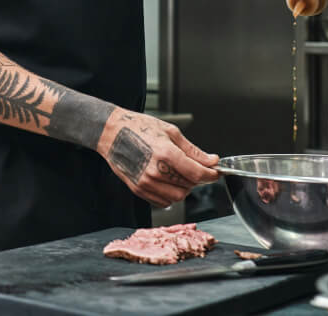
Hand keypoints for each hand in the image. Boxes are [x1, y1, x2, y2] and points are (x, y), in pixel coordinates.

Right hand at [97, 108, 218, 206]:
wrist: (112, 132)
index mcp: (165, 153)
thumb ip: (193, 150)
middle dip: (197, 178)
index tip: (215, 171)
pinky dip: (170, 193)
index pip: (197, 173)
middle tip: (193, 166)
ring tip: (177, 171)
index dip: (211, 174)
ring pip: (178, 196)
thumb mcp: (170, 132)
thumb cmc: (139, 128)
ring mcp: (146, 183)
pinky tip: (166, 178)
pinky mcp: (138, 190)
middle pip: (189, 186)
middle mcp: (155, 171)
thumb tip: (211, 160)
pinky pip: (163, 201)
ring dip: (184, 186)